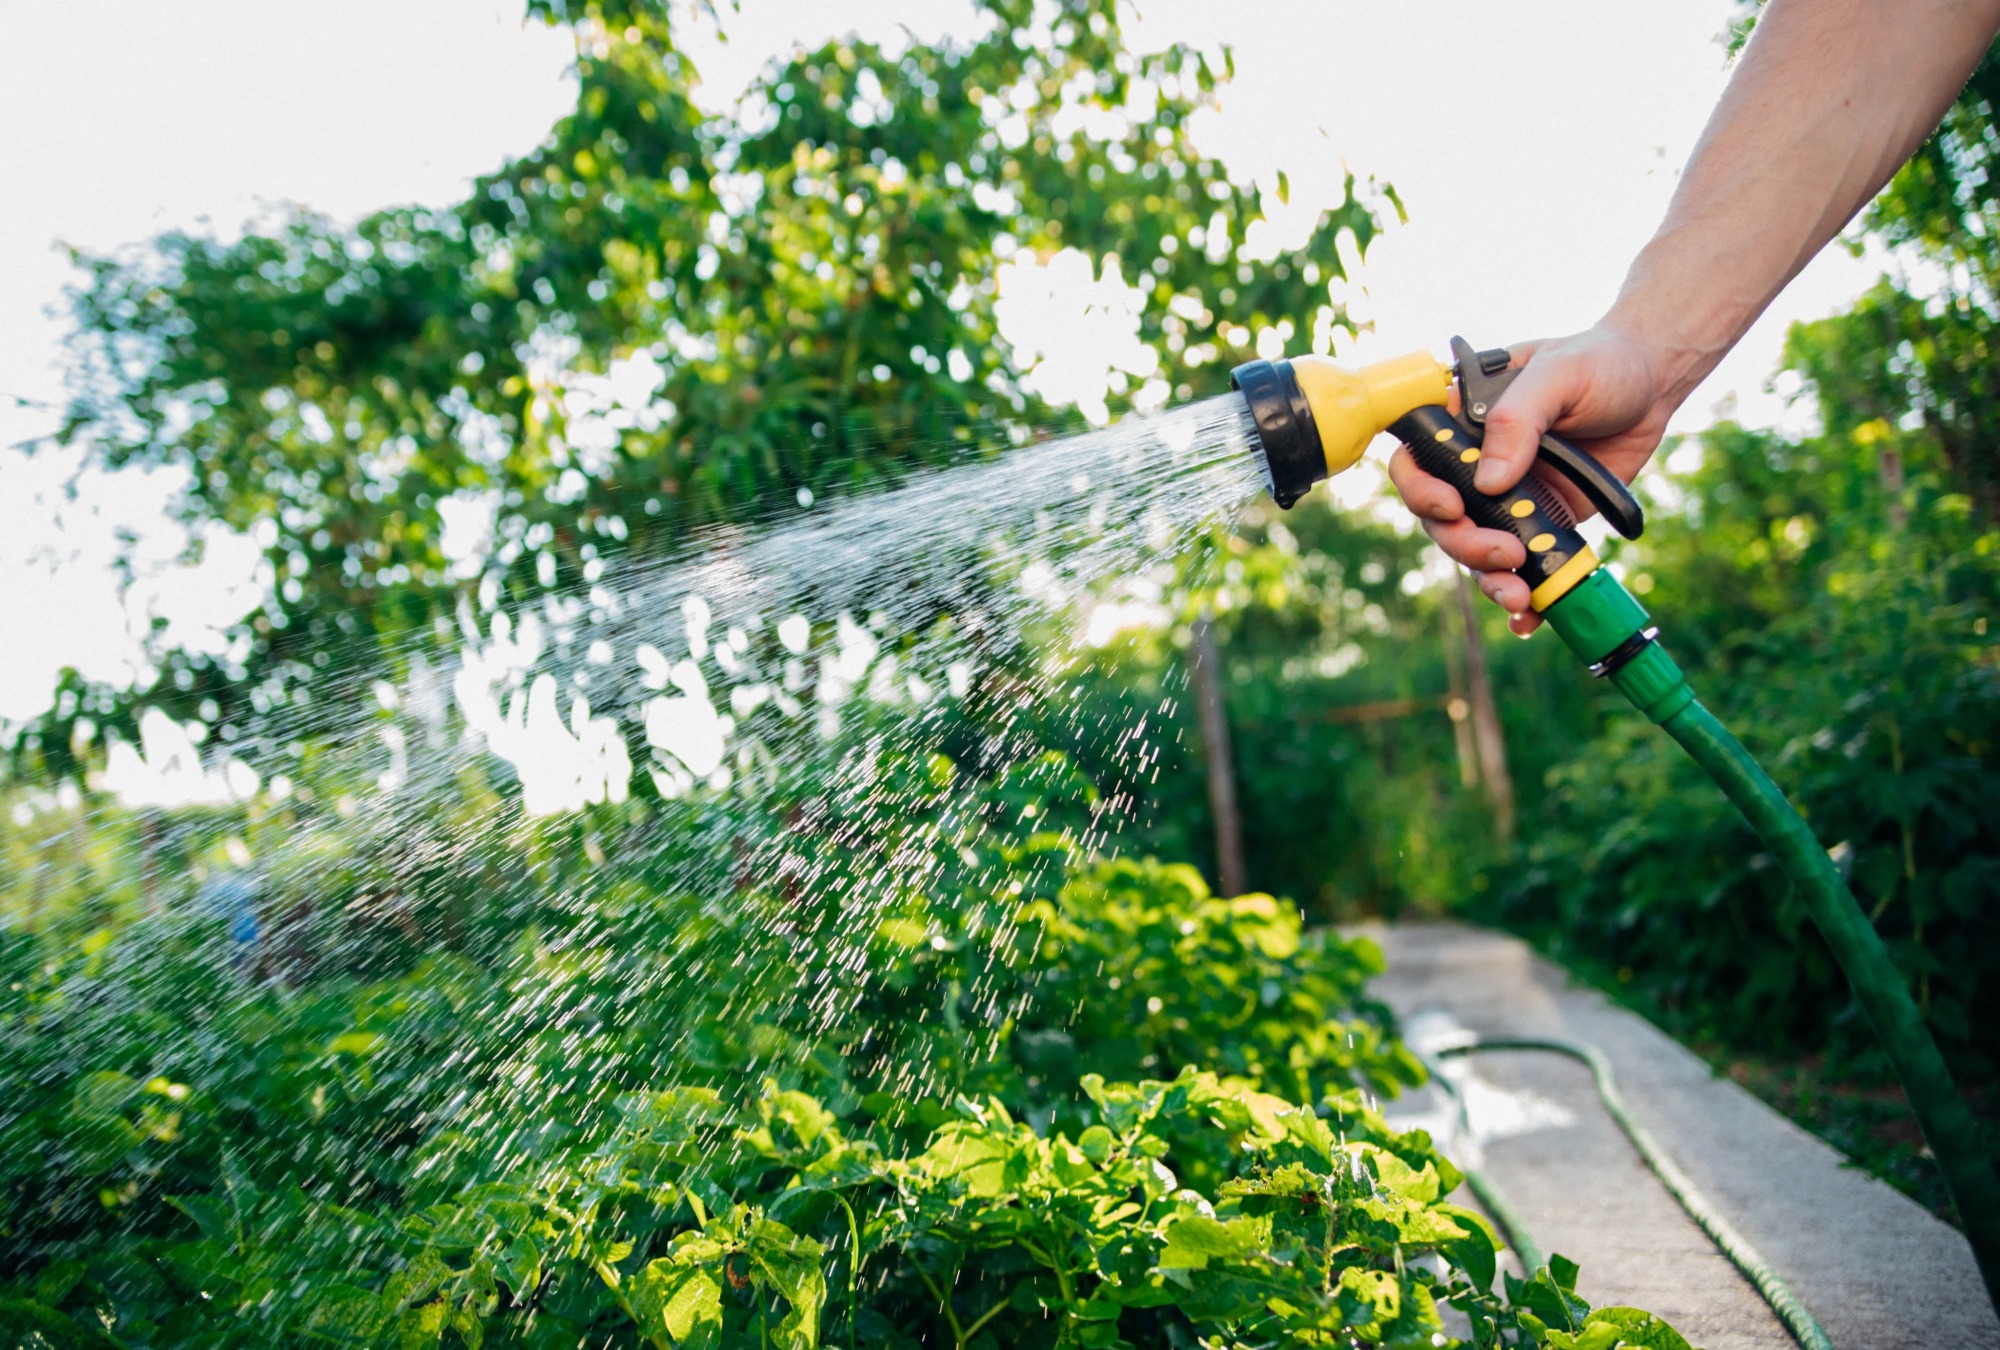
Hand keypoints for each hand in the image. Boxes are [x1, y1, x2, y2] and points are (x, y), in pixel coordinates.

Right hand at [1387, 325, 1675, 633]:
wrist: (1652, 384)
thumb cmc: (1599, 363)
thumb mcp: (1558, 373)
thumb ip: (1519, 420)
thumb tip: (1490, 483)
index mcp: (1463, 422)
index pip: (1416, 461)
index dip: (1420, 490)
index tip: (1454, 506)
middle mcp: (1475, 465)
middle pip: (1442, 519)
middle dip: (1465, 545)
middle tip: (1505, 551)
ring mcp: (1507, 499)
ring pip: (1475, 550)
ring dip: (1489, 578)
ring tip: (1518, 594)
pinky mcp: (1541, 524)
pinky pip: (1522, 566)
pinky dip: (1523, 599)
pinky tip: (1529, 619)